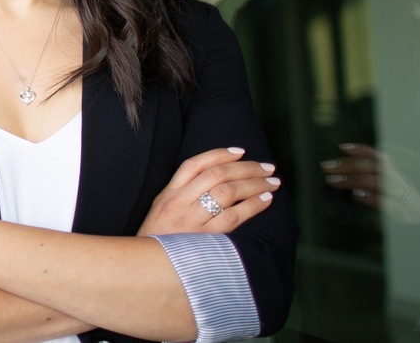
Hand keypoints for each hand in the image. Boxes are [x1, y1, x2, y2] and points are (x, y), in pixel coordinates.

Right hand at [138, 147, 279, 235]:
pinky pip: (234, 216)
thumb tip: (216, 181)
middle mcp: (179, 202)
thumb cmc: (157, 240)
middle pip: (217, 174)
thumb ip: (181, 195)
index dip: (220, 154)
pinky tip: (265, 200)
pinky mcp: (205, 238)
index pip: (194, 165)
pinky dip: (253, 205)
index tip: (241, 151)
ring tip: (272, 182)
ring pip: (228, 191)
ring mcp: (192, 220)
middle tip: (267, 167)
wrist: (146, 268)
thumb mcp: (160, 211)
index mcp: (168, 194)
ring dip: (255, 184)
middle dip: (246, 168)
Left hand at [321, 143, 419, 223]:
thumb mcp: (410, 184)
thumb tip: (362, 170)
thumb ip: (390, 174)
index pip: (382, 155)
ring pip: (377, 181)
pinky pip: (389, 203)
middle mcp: (409, 179)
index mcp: (409, 170)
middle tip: (325, 166)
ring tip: (332, 181)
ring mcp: (411, 194)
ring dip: (352, 180)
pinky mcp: (413, 212)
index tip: (342, 147)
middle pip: (373, 167)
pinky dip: (372, 198)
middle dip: (347, 165)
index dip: (362, 149)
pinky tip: (356, 195)